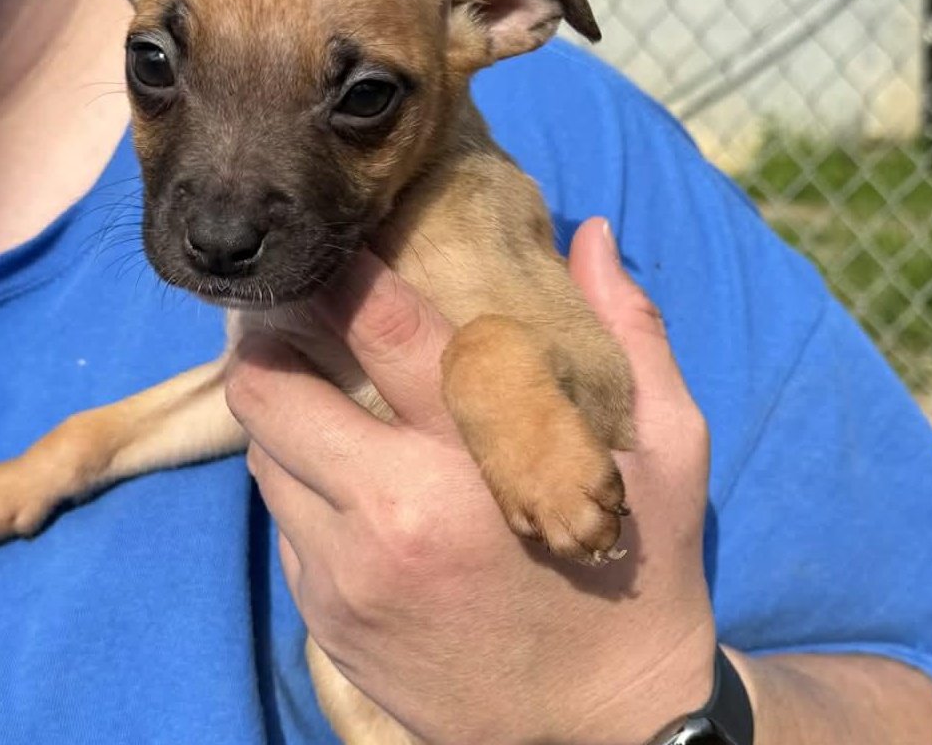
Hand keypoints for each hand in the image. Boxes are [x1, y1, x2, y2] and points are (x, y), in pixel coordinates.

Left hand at [227, 218, 716, 744]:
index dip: (342, 272)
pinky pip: (282, 519)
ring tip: (318, 384)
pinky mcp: (326, 618)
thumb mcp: (669, 451)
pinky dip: (300, 478)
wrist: (601, 732)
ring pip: (262, 451)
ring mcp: (346, 573)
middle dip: (272, 335)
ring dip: (281, 407)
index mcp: (475, 458)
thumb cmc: (639, 574)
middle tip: (294, 311)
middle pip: (270, 387)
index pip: (379, 326)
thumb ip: (631, 333)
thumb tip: (595, 236)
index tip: (332, 246)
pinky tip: (344, 471)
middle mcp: (391, 512)